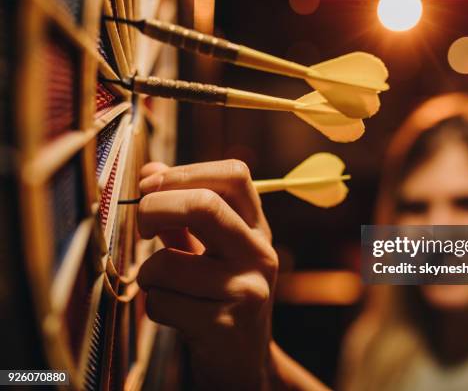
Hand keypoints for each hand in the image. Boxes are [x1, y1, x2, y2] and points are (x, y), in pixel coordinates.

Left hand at [136, 160, 276, 388]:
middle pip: (203, 206)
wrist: (244, 363)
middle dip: (154, 208)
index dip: (185, 172)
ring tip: (163, 287)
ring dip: (148, 274)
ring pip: (167, 263)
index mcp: (258, 229)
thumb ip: (184, 213)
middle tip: (141, 226)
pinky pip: (162, 303)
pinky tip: (174, 314)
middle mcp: (260, 255)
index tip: (152, 186)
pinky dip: (154, 306)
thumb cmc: (221, 298)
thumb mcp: (213, 251)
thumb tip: (150, 170)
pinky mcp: (224, 326)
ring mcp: (246, 291)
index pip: (234, 175)